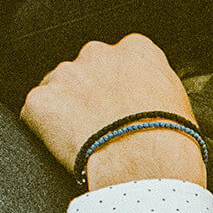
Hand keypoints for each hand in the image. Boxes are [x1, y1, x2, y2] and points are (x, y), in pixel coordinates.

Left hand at [21, 35, 205, 188]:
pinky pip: (36, 114)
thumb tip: (145, 100)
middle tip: (100, 126)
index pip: (121, 59)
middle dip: (88, 93)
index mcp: (136, 49)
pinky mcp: (40, 100)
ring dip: (66, 111)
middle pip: (85, 69)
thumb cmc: (171, 140)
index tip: (121, 106)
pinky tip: (66, 149)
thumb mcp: (177, 100)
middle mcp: (98, 52)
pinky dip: (45, 132)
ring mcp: (65, 74)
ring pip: (58, 90)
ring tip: (85, 142)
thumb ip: (154, 86)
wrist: (146, 163)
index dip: (119, 86)